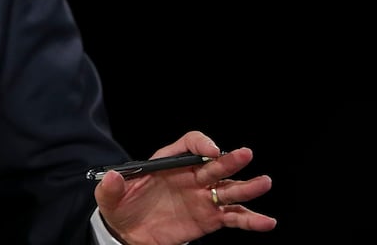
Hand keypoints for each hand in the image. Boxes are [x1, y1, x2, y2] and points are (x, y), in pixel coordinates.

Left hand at [95, 131, 275, 244]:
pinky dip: (250, 220)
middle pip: (214, 164)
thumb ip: (110, 187)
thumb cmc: (121, 207)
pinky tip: (267, 221)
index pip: (189, 145)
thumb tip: (111, 178)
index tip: (210, 151)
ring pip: (229, 189)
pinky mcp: (210, 219)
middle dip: (229, 160)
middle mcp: (190, 177)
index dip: (201, 144)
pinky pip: (233, 217)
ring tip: (264, 182)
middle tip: (245, 155)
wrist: (128, 233)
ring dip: (246, 186)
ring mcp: (203, 197)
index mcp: (168, 163)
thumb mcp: (109, 198)